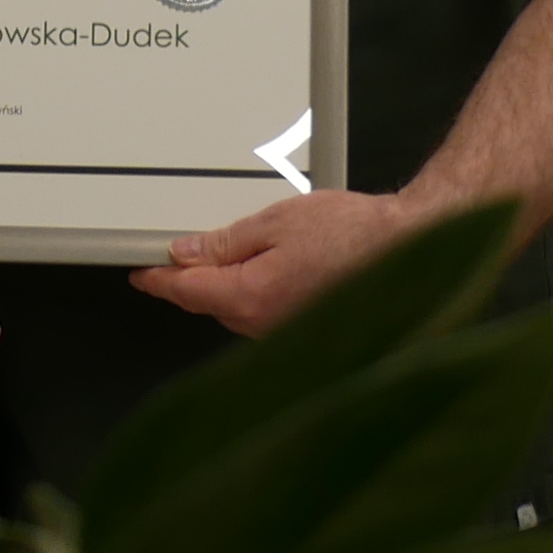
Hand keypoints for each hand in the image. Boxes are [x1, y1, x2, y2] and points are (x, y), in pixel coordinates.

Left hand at [129, 189, 436, 338]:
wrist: (410, 247)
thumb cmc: (355, 233)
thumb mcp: (276, 220)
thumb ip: (226, 240)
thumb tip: (189, 252)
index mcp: (252, 295)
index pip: (186, 292)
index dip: (159, 281)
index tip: (142, 274)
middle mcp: (267, 324)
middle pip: (210, 304)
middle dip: (195, 280)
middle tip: (186, 252)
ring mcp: (288, 332)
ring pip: (238, 311)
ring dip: (228, 287)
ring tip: (240, 253)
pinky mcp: (307, 329)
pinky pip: (265, 314)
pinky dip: (256, 294)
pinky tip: (270, 270)